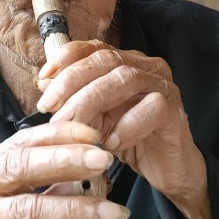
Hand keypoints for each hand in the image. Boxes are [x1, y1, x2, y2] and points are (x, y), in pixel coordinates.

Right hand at [0, 120, 129, 218]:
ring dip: (78, 212)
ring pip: (30, 212)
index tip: (94, 137)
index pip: (23, 142)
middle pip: (21, 168)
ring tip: (113, 214)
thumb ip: (52, 186)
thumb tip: (96, 171)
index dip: (59, 136)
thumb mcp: (23, 204)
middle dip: (66, 162)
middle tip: (103, 161)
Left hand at [35, 42, 215, 218]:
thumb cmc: (128, 139)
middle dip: (72, 82)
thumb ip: (72, 100)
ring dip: (92, 101)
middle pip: (106, 60)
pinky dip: (127, 125)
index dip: (66, 58)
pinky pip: (152, 108)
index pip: (94, 48)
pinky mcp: (175, 110)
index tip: (43, 78)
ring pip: (125, 79)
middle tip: (48, 108)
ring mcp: (162, 86)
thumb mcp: (93, 118)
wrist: (166, 170)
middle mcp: (145, 67)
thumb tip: (43, 83)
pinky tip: (110, 143)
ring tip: (71, 125)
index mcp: (125, 62)